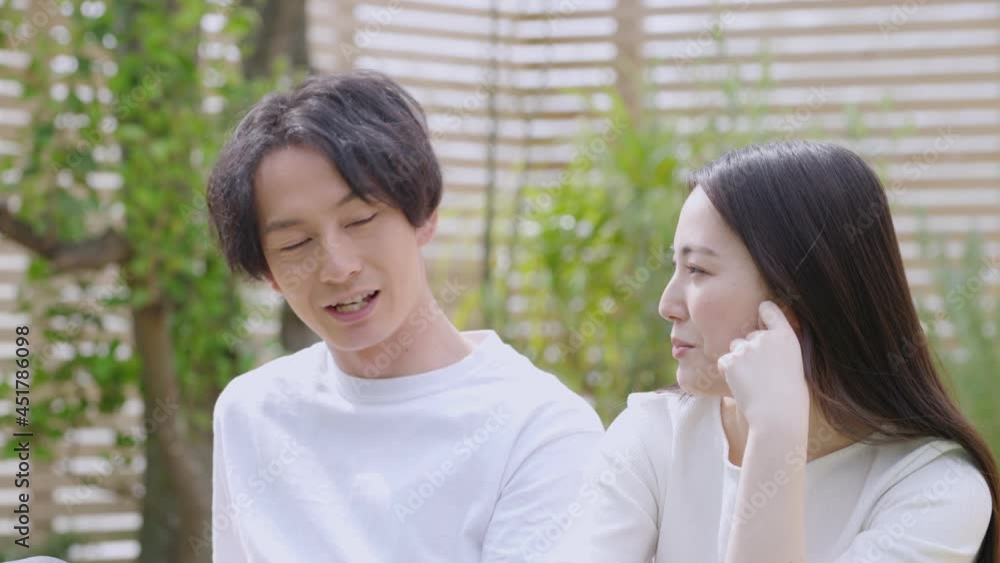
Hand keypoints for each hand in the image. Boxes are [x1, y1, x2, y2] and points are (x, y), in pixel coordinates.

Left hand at [717, 300, 808, 428]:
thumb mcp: (793, 364)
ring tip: (753, 381)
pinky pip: (724, 361)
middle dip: (750, 350)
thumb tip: (759, 340)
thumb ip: (777, 348)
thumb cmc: (790, 397)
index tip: (760, 312)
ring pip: (735, 348)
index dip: (763, 311)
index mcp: (786, 336)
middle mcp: (765, 337)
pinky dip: (728, 372)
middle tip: (761, 374)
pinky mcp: (730, 360)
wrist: (778, 416)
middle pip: (749, 336)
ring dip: (739, 361)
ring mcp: (746, 348)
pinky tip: (742, 385)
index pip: (769, 310)